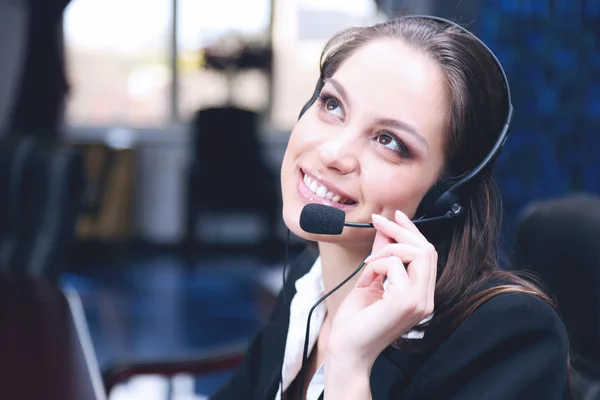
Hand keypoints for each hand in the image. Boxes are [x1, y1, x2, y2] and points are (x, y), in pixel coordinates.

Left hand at [326, 210, 436, 366]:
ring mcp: (419, 301)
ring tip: (368, 266)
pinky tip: (365, 282)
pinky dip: (375, 266)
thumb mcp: (370, 280)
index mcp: (420, 295)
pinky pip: (395, 264)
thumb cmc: (355, 322)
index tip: (396, 216)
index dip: (413, 231)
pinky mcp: (407, 301)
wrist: (346, 350)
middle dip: (400, 230)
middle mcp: (425, 299)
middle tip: (377, 221)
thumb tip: (386, 231)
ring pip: (417, 252)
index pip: (427, 255)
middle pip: (426, 249)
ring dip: (385, 250)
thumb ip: (382, 257)